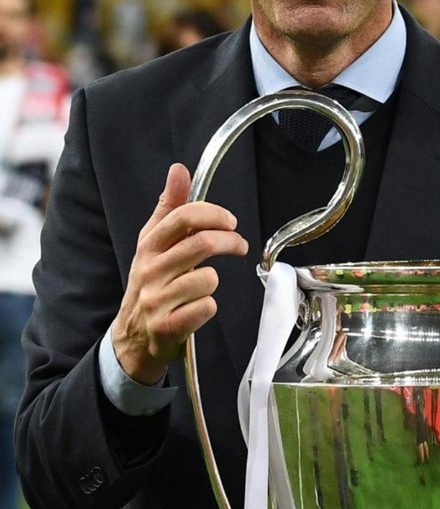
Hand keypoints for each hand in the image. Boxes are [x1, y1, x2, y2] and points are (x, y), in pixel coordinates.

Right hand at [112, 163, 248, 383]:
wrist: (131, 339)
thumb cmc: (151, 283)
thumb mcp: (154, 243)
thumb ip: (170, 206)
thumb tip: (178, 169)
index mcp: (149, 245)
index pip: (183, 216)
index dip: (214, 214)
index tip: (231, 221)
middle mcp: (150, 270)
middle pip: (202, 243)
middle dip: (230, 242)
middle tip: (239, 245)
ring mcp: (156, 300)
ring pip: (208, 278)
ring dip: (214, 280)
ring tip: (205, 285)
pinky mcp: (166, 327)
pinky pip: (205, 308)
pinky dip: (209, 307)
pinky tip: (198, 308)